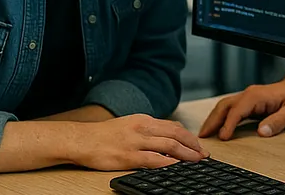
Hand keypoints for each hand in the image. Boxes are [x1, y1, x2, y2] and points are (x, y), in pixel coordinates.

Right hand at [69, 114, 208, 170]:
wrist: (81, 139)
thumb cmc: (102, 135)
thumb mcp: (128, 126)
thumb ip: (145, 131)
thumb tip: (163, 140)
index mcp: (143, 120)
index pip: (173, 126)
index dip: (189, 136)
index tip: (198, 144)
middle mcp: (142, 128)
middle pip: (176, 134)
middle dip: (193, 144)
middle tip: (203, 154)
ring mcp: (136, 142)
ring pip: (169, 145)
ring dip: (186, 154)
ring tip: (196, 160)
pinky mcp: (128, 156)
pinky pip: (154, 159)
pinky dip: (169, 162)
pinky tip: (177, 166)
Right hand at [198, 75, 284, 140]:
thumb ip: (278, 122)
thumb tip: (261, 131)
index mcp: (257, 96)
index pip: (237, 110)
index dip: (228, 124)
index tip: (222, 138)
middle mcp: (249, 95)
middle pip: (224, 106)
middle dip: (212, 121)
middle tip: (201, 137)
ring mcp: (248, 98)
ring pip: (224, 107)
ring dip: (213, 119)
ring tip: (204, 135)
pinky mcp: (249, 103)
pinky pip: (230, 110)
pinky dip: (220, 118)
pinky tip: (217, 129)